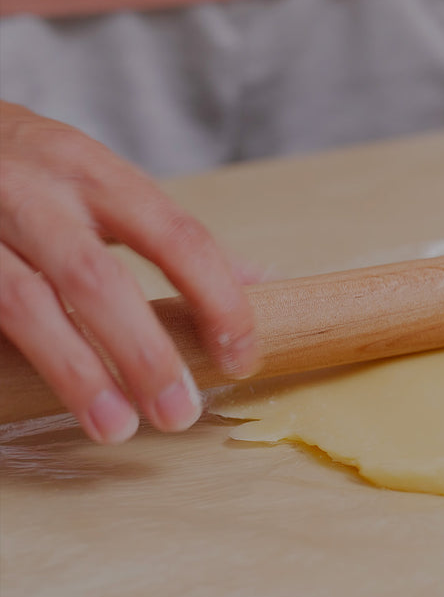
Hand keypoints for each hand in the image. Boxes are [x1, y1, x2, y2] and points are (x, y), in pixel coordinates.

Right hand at [0, 102, 259, 442]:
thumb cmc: (30, 170)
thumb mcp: (100, 181)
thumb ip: (171, 235)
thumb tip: (266, 283)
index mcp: (93, 172)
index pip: (176, 236)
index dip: (217, 300)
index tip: (240, 358)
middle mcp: (33, 194)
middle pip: (97, 277)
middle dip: (143, 352)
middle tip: (179, 413)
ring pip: (25, 304)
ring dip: (77, 372)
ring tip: (117, 427)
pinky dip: (13, 359)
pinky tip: (38, 399)